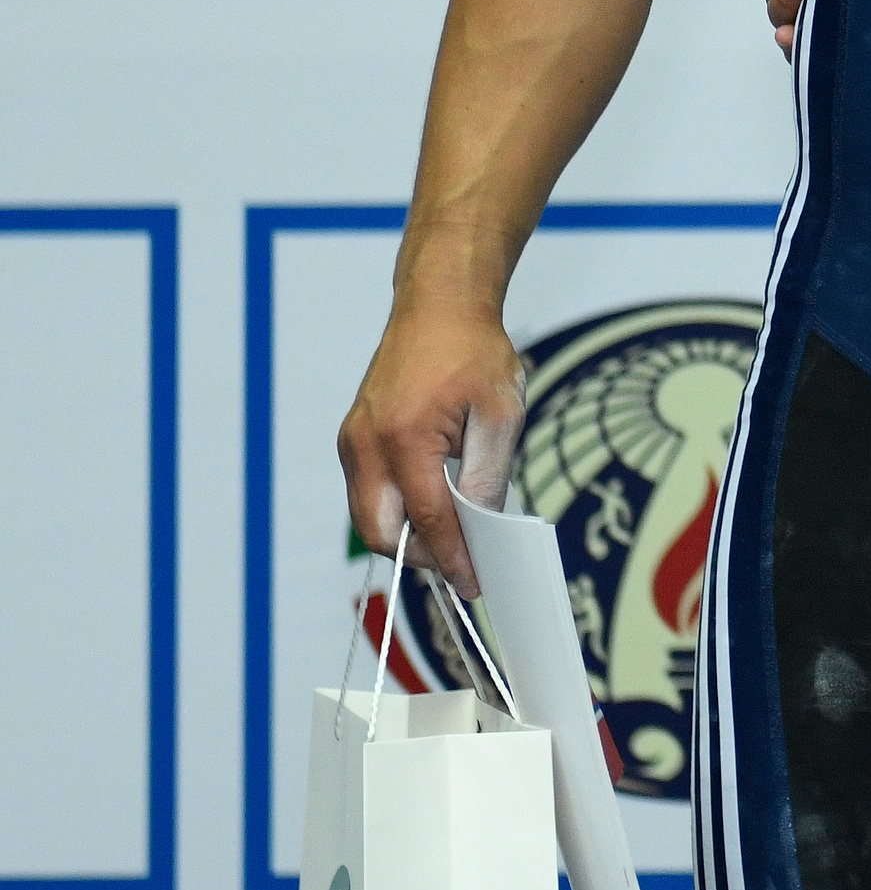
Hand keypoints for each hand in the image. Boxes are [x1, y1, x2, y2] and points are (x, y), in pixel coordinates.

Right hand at [335, 297, 524, 597]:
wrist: (439, 306)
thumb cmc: (474, 352)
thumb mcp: (499, 413)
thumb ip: (488, 476)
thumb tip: (481, 529)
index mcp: (404, 437)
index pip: (427, 519)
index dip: (452, 557)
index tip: (473, 583)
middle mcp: (365, 444)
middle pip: (382, 532)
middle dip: (420, 556)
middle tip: (463, 561)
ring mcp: (352, 442)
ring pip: (369, 517)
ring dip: (407, 533)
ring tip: (453, 535)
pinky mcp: (352, 438)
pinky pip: (368, 492)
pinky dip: (396, 508)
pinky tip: (433, 504)